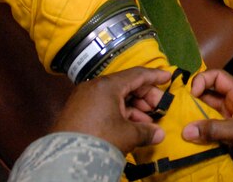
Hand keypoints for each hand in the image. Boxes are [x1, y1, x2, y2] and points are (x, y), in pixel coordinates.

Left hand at [51, 67, 171, 154]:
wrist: (65, 158)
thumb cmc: (99, 139)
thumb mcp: (128, 134)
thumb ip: (146, 131)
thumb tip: (159, 134)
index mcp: (108, 85)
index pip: (137, 75)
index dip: (155, 76)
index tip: (168, 77)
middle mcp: (95, 87)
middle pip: (127, 86)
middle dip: (145, 98)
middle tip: (158, 108)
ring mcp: (85, 99)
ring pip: (116, 97)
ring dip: (134, 109)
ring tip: (146, 123)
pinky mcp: (79, 111)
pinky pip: (105, 106)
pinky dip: (120, 114)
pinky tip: (130, 127)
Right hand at [181, 69, 232, 172]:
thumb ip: (214, 129)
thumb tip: (186, 131)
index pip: (217, 77)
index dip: (203, 80)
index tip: (192, 93)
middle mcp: (232, 104)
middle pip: (209, 96)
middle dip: (194, 100)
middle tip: (177, 108)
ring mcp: (229, 120)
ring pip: (207, 115)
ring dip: (195, 119)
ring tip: (179, 123)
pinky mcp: (227, 137)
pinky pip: (209, 131)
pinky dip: (199, 133)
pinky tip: (188, 137)